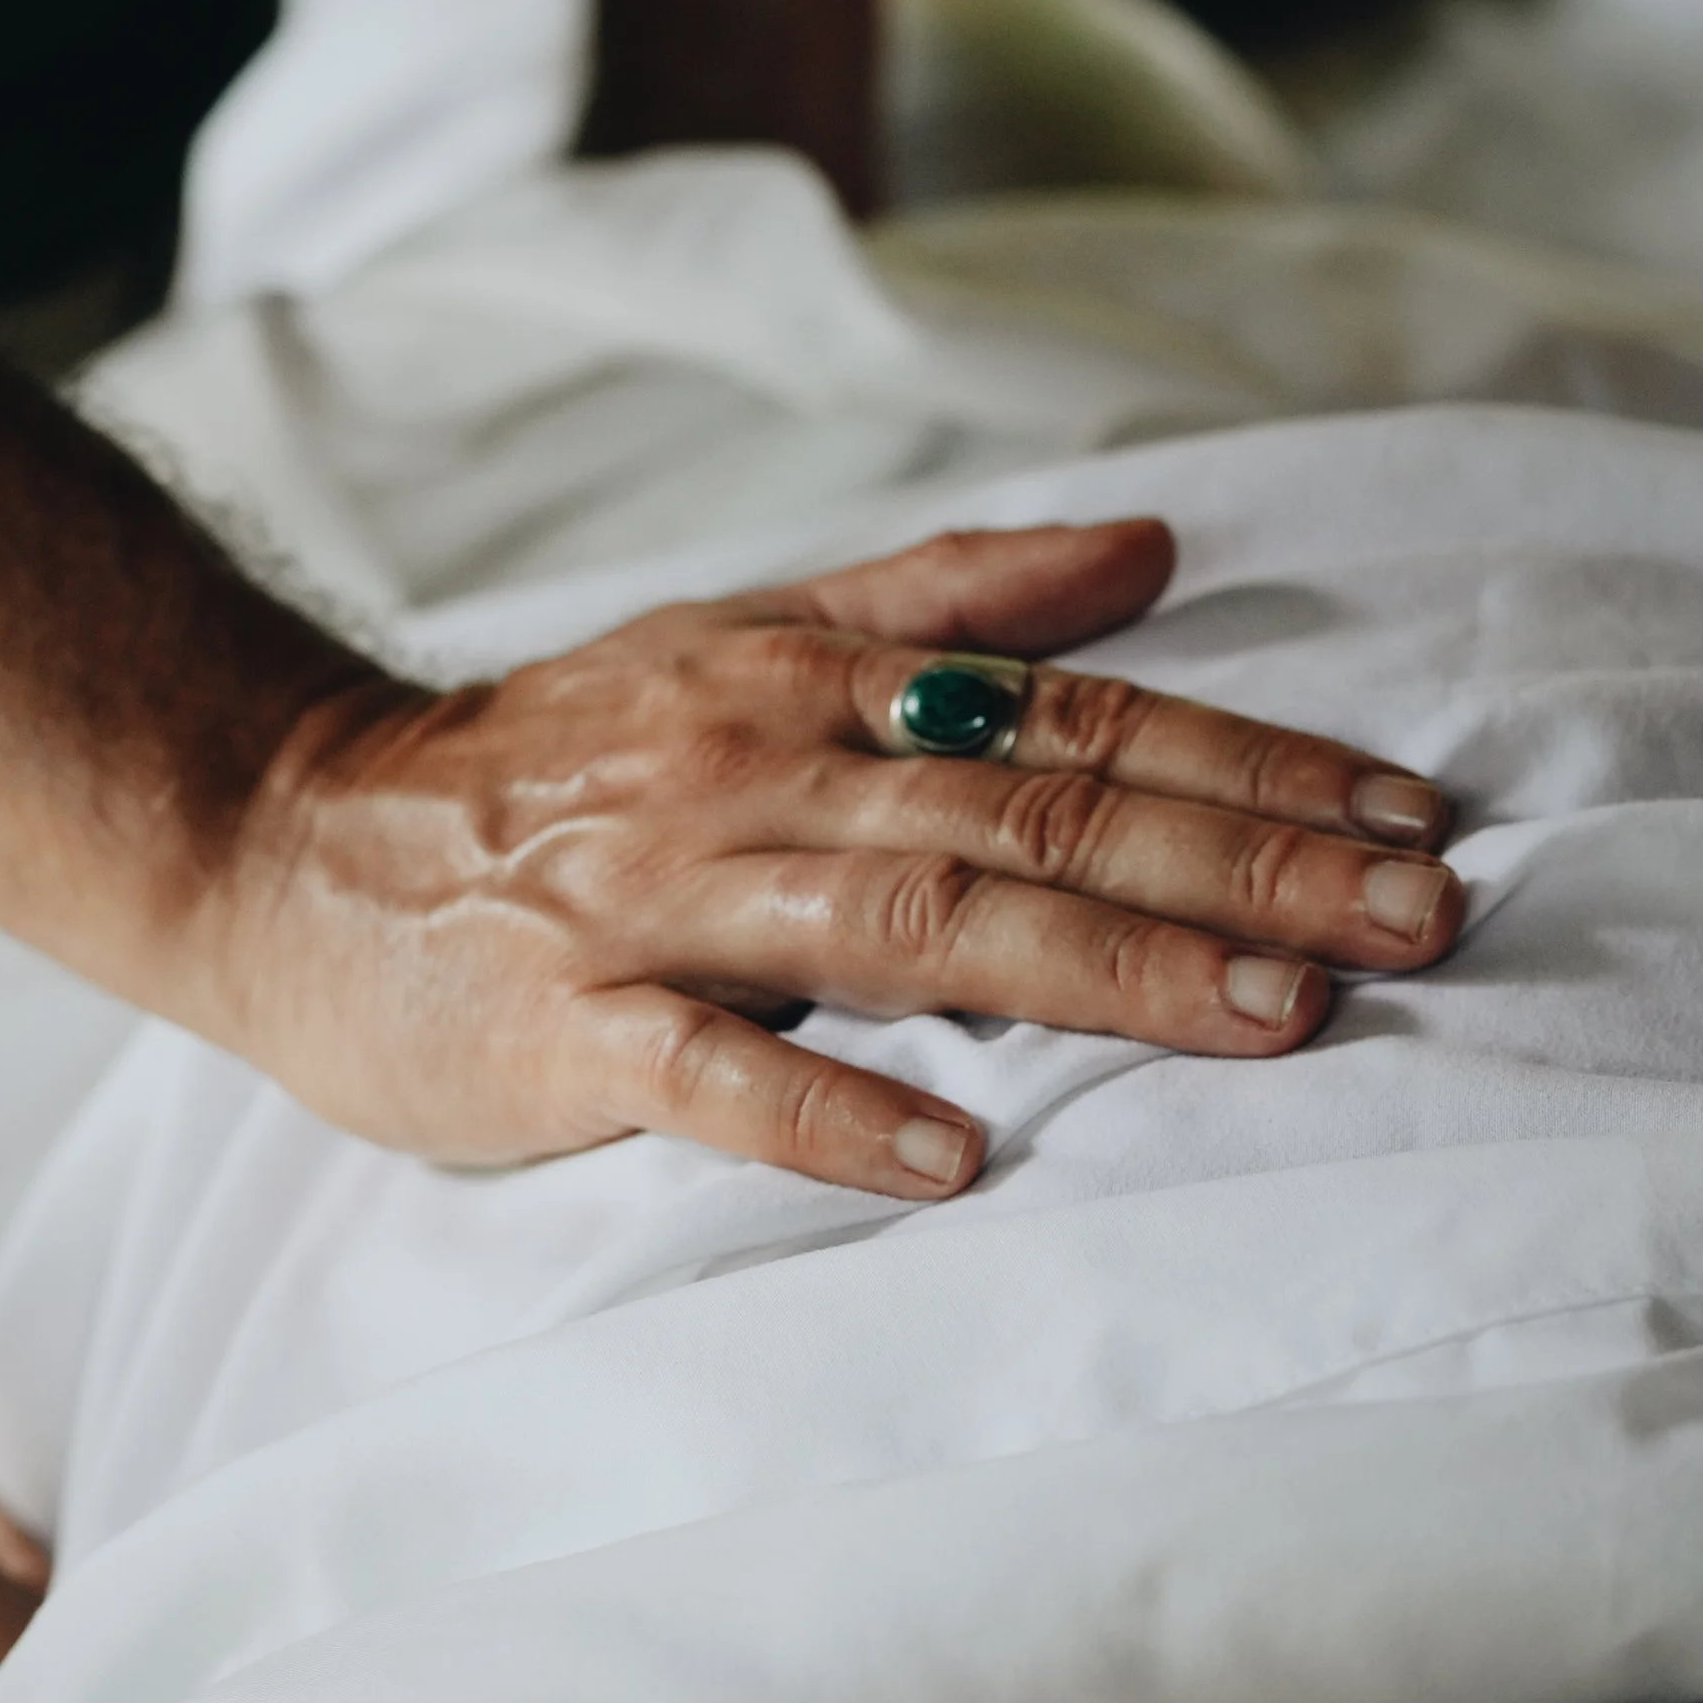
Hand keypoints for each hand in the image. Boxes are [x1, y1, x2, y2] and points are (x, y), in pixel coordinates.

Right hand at [221, 516, 1460, 1200]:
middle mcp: (758, 772)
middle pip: (1031, 810)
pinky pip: (707, 1068)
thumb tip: (1149, 548)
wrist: (286, 838)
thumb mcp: (744, 636)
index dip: (1249, 763)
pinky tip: (955, 1153)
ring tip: (1267, 1016)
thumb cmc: (551, 757)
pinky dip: (830, 1104)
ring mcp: (659, 902)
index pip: (1071, 715)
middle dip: (1238, 863)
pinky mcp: (562, 1026)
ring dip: (1097, 964)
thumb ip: (946, 597)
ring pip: (910, 920)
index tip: (1412, 814)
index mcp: (812, 685)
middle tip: (1416, 919)